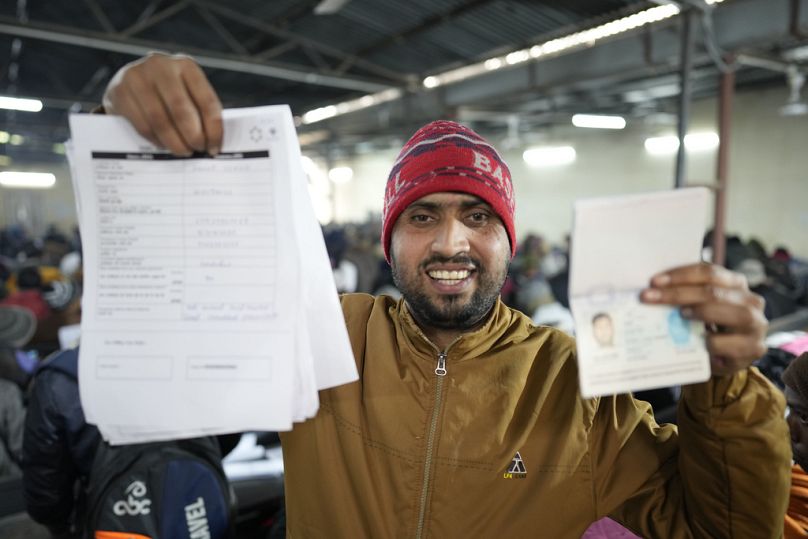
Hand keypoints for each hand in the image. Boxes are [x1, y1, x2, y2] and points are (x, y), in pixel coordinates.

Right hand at [102, 53, 222, 155]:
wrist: (130, 80)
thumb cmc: (168, 91)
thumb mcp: (188, 91)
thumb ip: (200, 112)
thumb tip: (212, 144)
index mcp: (186, 65)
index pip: (207, 101)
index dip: (214, 129)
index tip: (214, 148)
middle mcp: (161, 66)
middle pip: (181, 110)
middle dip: (193, 136)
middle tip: (197, 150)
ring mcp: (137, 76)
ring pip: (160, 119)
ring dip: (174, 141)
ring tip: (182, 151)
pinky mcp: (119, 91)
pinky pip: (142, 124)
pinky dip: (155, 140)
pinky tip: (163, 145)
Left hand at [640, 263, 767, 376]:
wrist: (728, 360)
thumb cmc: (710, 327)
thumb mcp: (700, 307)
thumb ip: (687, 295)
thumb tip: (653, 289)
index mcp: (736, 284)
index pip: (708, 272)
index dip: (680, 275)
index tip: (654, 281)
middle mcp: (750, 301)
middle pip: (712, 292)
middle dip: (677, 293)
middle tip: (649, 297)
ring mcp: (756, 324)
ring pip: (727, 313)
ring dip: (698, 312)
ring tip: (678, 314)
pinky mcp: (754, 348)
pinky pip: (727, 343)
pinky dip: (708, 342)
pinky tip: (696, 342)